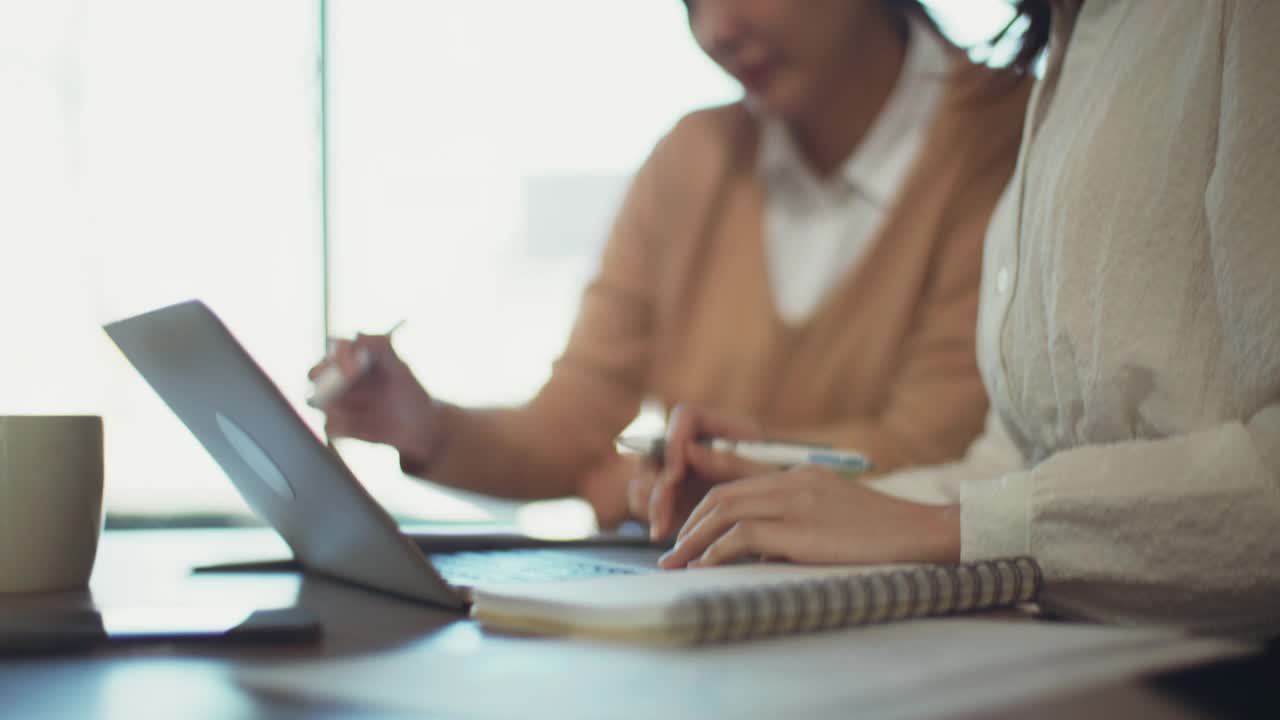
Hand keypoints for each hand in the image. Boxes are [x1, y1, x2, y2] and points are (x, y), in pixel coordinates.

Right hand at [307, 334, 439, 462]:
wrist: (417, 427)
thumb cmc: (409, 392)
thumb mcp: (400, 369)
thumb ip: (381, 348)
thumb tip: (358, 335)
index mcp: (352, 358)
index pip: (335, 348)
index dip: (339, 357)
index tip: (352, 371)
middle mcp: (338, 377)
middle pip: (314, 373)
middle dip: (323, 382)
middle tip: (340, 391)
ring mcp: (335, 401)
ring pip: (318, 401)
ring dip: (337, 407)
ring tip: (366, 411)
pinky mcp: (336, 424)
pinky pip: (329, 426)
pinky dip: (344, 426)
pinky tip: (365, 425)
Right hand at [647, 404, 772, 540]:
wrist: (785, 521)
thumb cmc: (786, 489)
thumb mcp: (767, 475)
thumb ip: (731, 462)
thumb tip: (690, 450)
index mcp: (721, 428)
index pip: (685, 417)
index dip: (674, 442)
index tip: (676, 474)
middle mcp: (696, 445)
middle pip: (659, 449)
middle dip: (658, 484)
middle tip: (663, 514)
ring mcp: (683, 471)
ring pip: (649, 477)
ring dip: (651, 503)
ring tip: (662, 529)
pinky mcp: (676, 497)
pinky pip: (650, 501)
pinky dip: (653, 517)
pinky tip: (663, 533)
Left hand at [657, 466, 959, 568]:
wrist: (924, 535)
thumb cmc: (885, 537)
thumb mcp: (832, 522)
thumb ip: (793, 528)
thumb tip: (755, 554)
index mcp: (800, 475)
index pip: (737, 480)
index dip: (704, 503)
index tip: (684, 528)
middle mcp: (793, 480)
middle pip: (722, 493)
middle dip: (690, 523)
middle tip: (672, 551)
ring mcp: (796, 500)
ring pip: (724, 511)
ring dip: (694, 539)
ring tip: (677, 564)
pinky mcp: (800, 528)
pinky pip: (742, 536)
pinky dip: (716, 552)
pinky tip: (704, 569)